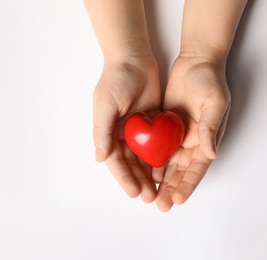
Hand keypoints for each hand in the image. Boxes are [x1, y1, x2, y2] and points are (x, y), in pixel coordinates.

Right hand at [93, 55, 160, 202]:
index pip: (116, 162)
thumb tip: (99, 158)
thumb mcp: (105, 105)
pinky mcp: (153, 124)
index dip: (124, 178)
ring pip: (145, 158)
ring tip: (159, 190)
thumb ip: (102, 132)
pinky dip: (160, 158)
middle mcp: (122, 135)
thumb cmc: (116, 80)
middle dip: (139, 181)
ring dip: (150, 174)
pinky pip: (157, 145)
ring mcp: (139, 130)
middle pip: (131, 164)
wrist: (134, 59)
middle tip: (150, 197)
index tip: (134, 192)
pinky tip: (167, 170)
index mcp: (108, 133)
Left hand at [155, 56, 230, 210]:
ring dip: (161, 180)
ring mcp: (178, 135)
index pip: (197, 168)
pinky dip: (152, 161)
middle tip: (161, 205)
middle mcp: (192, 141)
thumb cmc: (210, 81)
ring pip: (168, 163)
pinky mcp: (165, 126)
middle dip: (172, 188)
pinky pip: (158, 147)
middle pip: (181, 171)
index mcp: (206, 139)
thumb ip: (211, 128)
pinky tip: (144, 172)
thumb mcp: (214, 103)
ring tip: (151, 195)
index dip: (188, 184)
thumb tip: (211, 153)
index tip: (177, 199)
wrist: (195, 62)